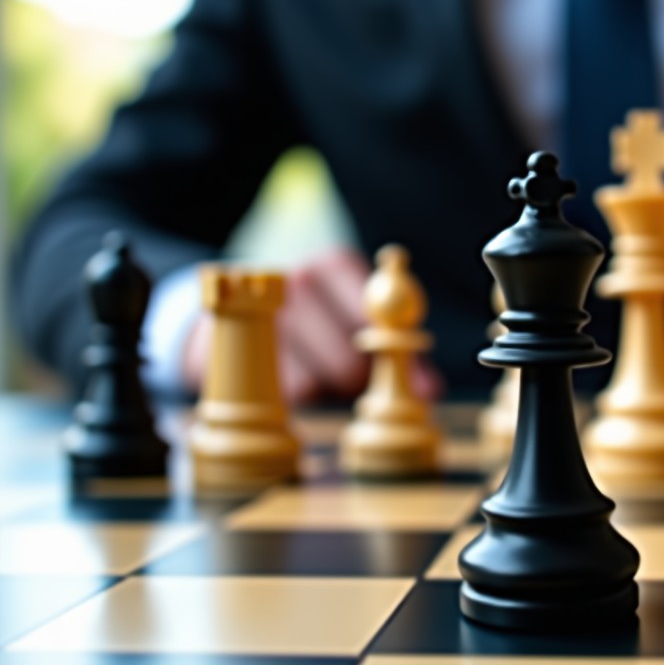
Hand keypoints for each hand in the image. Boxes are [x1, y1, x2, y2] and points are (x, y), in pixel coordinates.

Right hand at [182, 248, 442, 403]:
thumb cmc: (313, 317)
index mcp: (334, 265)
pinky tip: (289, 380)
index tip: (403, 380)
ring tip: (315, 373)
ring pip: (316, 382)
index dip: (393, 358)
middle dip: (356, 382)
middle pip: (349, 359)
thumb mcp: (351, 317)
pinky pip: (284, 394)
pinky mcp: (236, 347)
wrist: (230, 311)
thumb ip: (394, 350)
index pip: (377, 319)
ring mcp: (264, 313)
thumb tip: (431, 389)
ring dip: (324, 392)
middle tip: (349, 381)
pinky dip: (295, 399)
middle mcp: (298, 281)